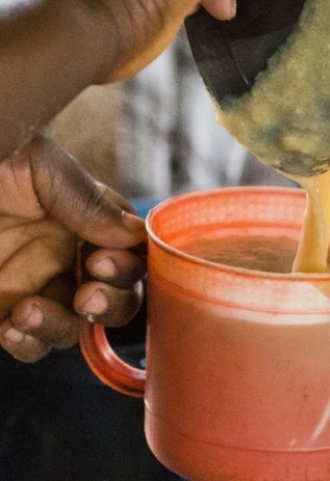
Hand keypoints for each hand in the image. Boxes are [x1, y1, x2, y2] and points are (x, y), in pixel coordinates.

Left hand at [0, 134, 145, 361]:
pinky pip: (29, 341)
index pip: (129, 253)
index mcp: (87, 218)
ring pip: (74, 326)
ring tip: (28, 311)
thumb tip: (136, 232)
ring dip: (62, 328)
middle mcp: (69, 254)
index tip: (100, 262)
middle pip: (115, 297)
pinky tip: (11, 327)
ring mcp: (37, 283)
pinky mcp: (3, 308)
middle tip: (87, 298)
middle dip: (110, 304)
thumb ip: (88, 201)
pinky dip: (28, 344)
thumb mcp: (42, 166)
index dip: (126, 266)